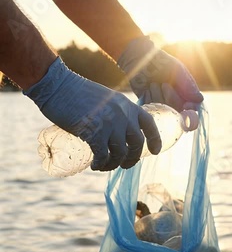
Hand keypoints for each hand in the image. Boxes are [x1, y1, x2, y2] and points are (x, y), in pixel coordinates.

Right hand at [23, 57, 161, 170]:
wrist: (57, 85)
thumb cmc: (75, 92)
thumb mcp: (104, 99)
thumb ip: (114, 113)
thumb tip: (116, 133)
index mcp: (127, 105)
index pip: (149, 124)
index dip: (155, 140)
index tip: (155, 151)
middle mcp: (123, 114)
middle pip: (137, 144)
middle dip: (132, 159)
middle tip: (123, 165)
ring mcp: (110, 123)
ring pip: (120, 153)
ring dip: (113, 164)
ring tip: (103, 166)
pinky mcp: (94, 132)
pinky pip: (103, 156)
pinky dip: (100, 165)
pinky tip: (94, 166)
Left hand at [118, 36, 202, 112]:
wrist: (139, 60)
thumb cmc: (161, 62)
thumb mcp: (177, 71)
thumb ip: (188, 85)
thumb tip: (200, 100)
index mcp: (186, 92)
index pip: (193, 108)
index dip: (191, 109)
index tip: (186, 105)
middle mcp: (175, 100)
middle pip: (178, 111)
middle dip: (171, 98)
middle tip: (164, 84)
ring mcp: (163, 104)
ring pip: (165, 111)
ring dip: (158, 97)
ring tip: (153, 84)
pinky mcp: (150, 105)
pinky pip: (153, 110)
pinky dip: (150, 99)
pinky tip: (147, 90)